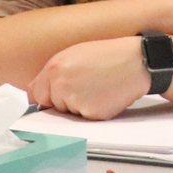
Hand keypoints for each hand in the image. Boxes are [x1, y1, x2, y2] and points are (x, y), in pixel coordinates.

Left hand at [29, 36, 149, 119]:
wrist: (136, 61)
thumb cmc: (108, 55)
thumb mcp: (75, 54)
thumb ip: (55, 73)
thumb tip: (38, 92)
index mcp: (54, 68)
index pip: (36, 94)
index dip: (48, 95)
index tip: (55, 96)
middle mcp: (60, 84)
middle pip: (53, 105)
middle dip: (65, 101)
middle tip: (87, 85)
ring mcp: (74, 100)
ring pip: (70, 113)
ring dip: (81, 106)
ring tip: (98, 87)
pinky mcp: (90, 113)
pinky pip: (86, 118)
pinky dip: (95, 111)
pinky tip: (106, 95)